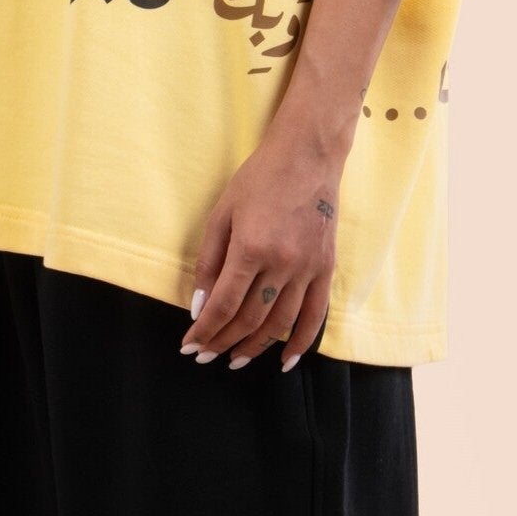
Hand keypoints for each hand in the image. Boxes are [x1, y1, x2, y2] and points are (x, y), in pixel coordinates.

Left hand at [179, 132, 340, 371]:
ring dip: (256, 348)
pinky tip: (285, 360)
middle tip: (206, 356)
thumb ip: (209, 260)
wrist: (307, 155)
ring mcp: (308, 268)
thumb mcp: (222, 212)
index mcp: (251, 247)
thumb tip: (200, 304)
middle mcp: (282, 263)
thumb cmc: (259, 178)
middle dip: (223, 342)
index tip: (190, 345)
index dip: (205, 330)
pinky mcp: (326, 268)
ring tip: (236, 360)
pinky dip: (302, 342)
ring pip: (280, 324)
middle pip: (250, 319)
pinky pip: (316, 315)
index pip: (224, 304)